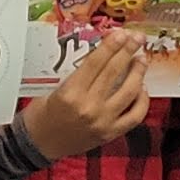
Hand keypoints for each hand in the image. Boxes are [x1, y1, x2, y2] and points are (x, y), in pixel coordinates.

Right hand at [23, 36, 151, 159]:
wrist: (37, 145)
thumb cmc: (40, 116)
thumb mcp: (53, 89)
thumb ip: (78, 76)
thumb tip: (101, 57)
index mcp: (70, 94)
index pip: (96, 62)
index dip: (111, 45)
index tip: (121, 34)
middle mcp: (89, 107)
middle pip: (114, 72)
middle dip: (128, 51)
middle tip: (136, 39)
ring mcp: (103, 121)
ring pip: (129, 91)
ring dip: (138, 72)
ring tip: (141, 61)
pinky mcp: (110, 133)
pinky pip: (135, 115)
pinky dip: (142, 100)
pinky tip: (141, 89)